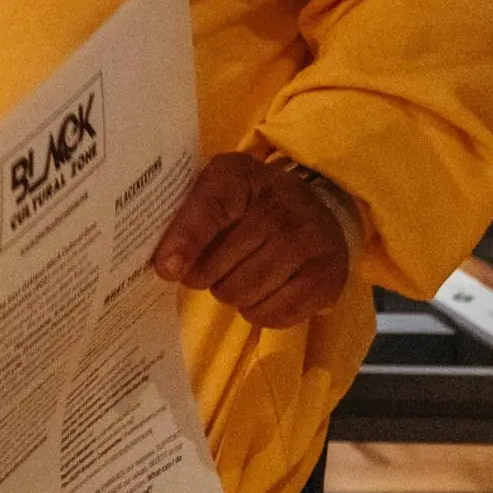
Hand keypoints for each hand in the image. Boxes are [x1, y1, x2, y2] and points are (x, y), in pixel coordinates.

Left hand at [150, 153, 350, 328]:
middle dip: (203, 275)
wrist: (317, 211)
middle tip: (210, 267)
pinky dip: (256, 311)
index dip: (185, 241)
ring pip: (241, 293)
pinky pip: (270, 315)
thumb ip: (185, 219)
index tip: (166, 268)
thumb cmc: (250, 203)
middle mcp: (281, 207)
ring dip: (229, 293)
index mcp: (242, 177)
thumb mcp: (215, 191)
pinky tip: (262, 290)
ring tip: (238, 274)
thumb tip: (167, 267)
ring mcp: (309, 243)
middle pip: (218, 266)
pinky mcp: (326, 279)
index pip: (210, 210)